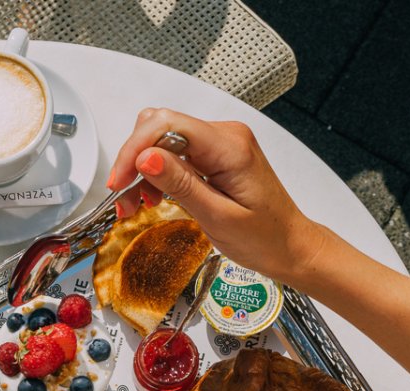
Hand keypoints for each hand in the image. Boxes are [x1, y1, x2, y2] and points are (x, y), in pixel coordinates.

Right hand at [107, 108, 326, 285]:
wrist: (290, 246)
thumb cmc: (265, 237)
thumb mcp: (218, 217)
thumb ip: (180, 184)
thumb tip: (146, 157)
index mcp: (229, 146)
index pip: (167, 125)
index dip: (135, 149)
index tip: (120, 181)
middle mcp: (225, 136)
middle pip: (160, 127)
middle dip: (134, 160)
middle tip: (123, 197)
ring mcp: (220, 143)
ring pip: (163, 141)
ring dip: (142, 170)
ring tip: (135, 204)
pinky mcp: (215, 155)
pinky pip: (176, 153)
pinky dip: (157, 174)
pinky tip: (152, 197)